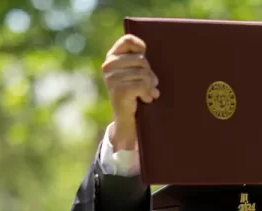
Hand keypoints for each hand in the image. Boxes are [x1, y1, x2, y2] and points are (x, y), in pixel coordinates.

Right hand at [101, 34, 159, 150]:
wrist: (127, 119)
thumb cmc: (135, 93)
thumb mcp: (135, 74)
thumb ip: (139, 62)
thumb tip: (153, 51)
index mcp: (112, 57)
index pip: (127, 40)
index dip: (140, 45)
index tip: (146, 53)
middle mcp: (108, 66)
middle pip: (141, 59)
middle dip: (150, 73)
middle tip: (152, 84)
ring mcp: (112, 78)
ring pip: (143, 73)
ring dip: (150, 85)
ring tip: (149, 93)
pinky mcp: (118, 90)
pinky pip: (142, 85)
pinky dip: (147, 93)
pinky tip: (146, 99)